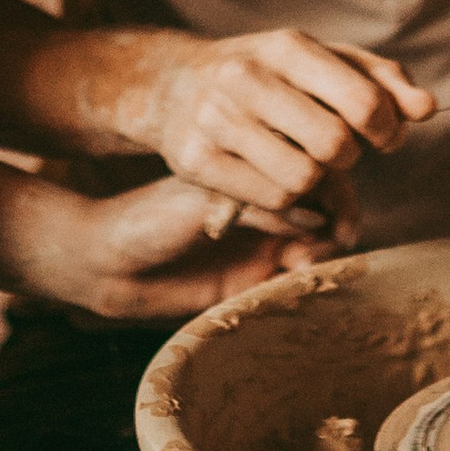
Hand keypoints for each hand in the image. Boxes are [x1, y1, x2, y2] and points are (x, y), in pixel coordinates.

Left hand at [20, 170, 309, 323]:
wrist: (112, 266)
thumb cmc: (150, 217)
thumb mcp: (208, 201)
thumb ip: (261, 205)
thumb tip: (317, 212)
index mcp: (251, 172)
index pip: (309, 170)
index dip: (332, 184)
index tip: (336, 197)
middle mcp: (262, 204)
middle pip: (324, 208)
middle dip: (336, 219)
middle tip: (334, 235)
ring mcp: (261, 242)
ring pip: (316, 244)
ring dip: (322, 250)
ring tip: (302, 258)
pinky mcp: (253, 280)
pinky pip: (294, 278)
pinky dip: (303, 276)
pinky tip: (292, 274)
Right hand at [141, 28, 436, 221]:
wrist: (174, 85)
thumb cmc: (267, 72)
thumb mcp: (321, 61)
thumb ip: (381, 79)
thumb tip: (428, 108)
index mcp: (287, 46)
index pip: (363, 102)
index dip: (389, 129)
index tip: (385, 136)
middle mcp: (247, 78)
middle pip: (335, 146)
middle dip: (350, 156)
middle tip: (340, 151)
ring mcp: (216, 120)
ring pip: (302, 180)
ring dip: (317, 181)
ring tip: (304, 162)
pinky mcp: (195, 161)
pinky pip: (271, 201)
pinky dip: (287, 199)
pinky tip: (276, 177)